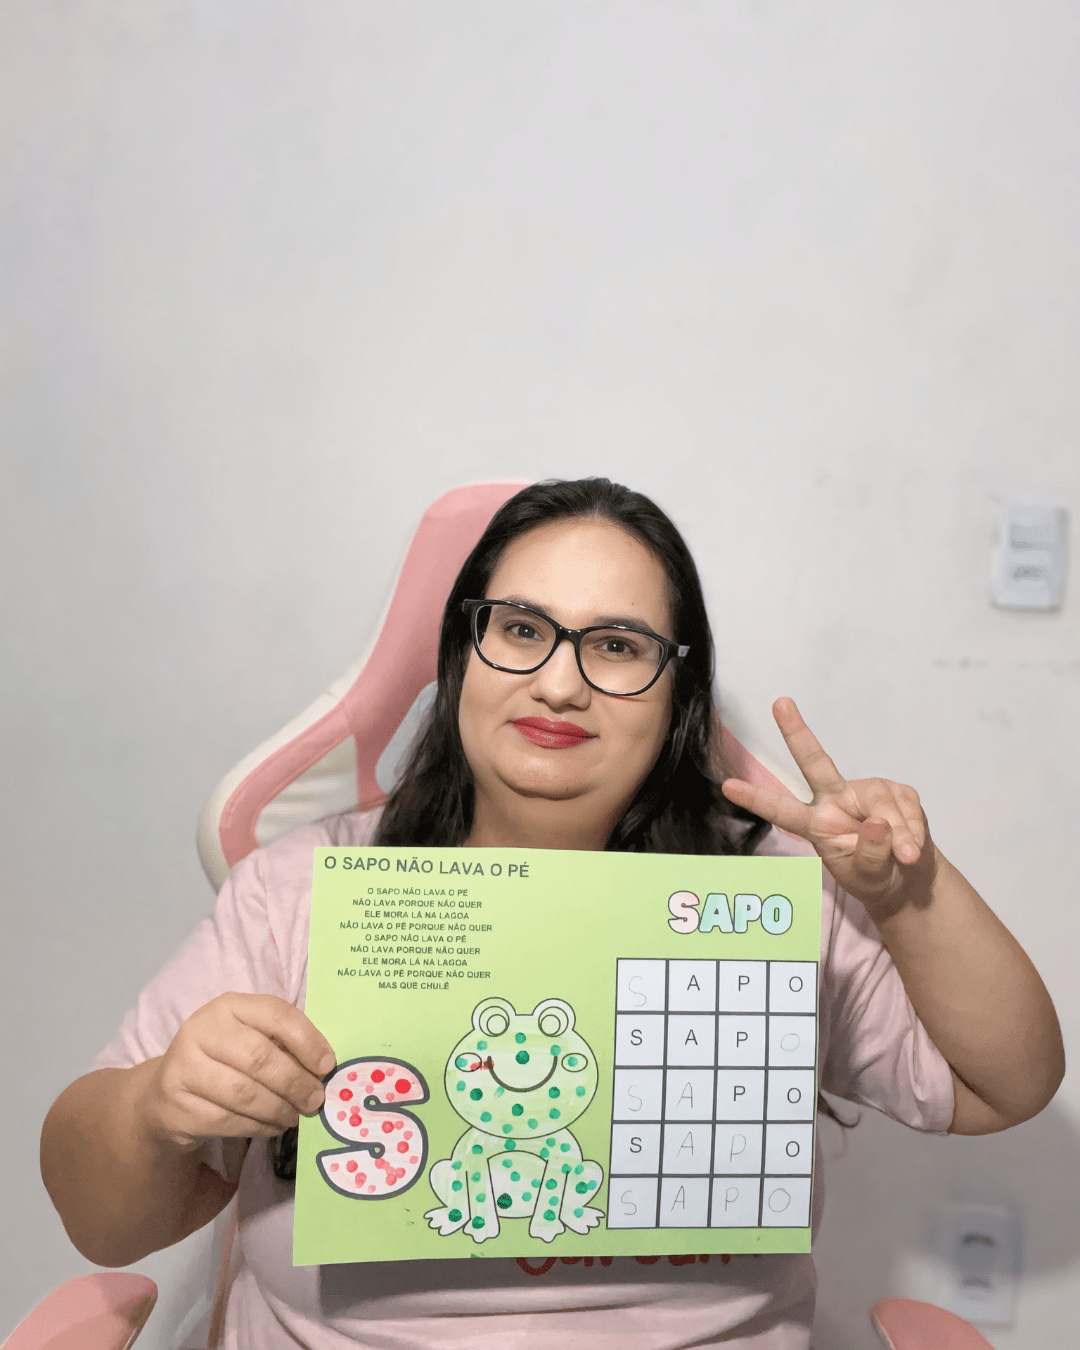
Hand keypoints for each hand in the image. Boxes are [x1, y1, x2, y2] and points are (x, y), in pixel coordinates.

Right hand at [137, 993, 336, 1150]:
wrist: (168, 1091)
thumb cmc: (224, 1059)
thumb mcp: (250, 1037)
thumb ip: (283, 1043)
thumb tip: (324, 1068)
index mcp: (228, 1006)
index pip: (275, 1014)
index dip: (307, 1040)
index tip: (327, 1065)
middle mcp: (202, 1031)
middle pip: (260, 1058)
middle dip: (295, 1083)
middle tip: (316, 1099)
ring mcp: (184, 1068)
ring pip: (244, 1094)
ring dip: (279, 1109)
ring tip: (298, 1116)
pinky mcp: (177, 1107)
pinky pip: (229, 1121)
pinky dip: (259, 1126)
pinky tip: (274, 1126)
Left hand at [721, 697, 936, 919]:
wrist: (911, 878)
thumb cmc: (878, 877)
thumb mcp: (869, 876)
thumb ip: (870, 853)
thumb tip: (878, 822)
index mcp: (816, 825)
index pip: (783, 811)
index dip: (757, 800)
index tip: (728, 786)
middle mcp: (836, 799)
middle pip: (815, 763)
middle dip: (797, 733)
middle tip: (779, 703)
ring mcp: (867, 792)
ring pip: (882, 804)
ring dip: (900, 834)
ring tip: (907, 857)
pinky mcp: (896, 791)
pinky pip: (907, 809)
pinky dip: (914, 832)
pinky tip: (914, 848)